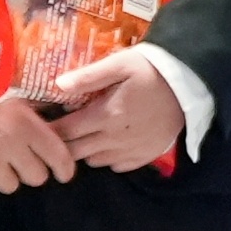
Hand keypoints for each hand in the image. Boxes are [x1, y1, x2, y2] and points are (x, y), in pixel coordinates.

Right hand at [0, 99, 76, 193]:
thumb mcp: (17, 95)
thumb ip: (40, 109)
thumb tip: (62, 115)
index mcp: (27, 126)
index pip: (58, 156)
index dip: (65, 168)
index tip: (65, 173)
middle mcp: (11, 147)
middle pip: (37, 177)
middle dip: (34, 170)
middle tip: (26, 159)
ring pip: (12, 186)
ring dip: (10, 176)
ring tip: (2, 160)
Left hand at [51, 51, 187, 170]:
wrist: (191, 85)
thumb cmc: (153, 69)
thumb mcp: (121, 64)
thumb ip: (89, 76)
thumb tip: (58, 85)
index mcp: (107, 114)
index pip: (66, 131)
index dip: (49, 131)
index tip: (39, 126)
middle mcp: (115, 138)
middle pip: (75, 152)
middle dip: (61, 145)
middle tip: (56, 134)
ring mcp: (131, 150)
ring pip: (94, 161)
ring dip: (84, 151)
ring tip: (83, 136)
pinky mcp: (145, 156)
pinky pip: (116, 166)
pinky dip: (107, 158)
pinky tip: (108, 143)